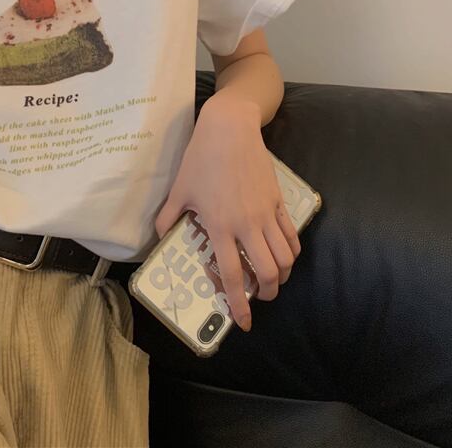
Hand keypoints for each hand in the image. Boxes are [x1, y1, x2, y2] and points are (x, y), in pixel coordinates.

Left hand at [154, 94, 300, 331]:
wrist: (229, 130)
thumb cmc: (200, 158)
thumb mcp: (179, 189)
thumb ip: (167, 216)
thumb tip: (159, 236)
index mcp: (219, 226)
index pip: (234, 275)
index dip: (239, 303)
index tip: (244, 322)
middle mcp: (246, 225)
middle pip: (268, 272)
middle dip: (269, 293)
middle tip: (263, 297)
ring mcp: (265, 213)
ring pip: (286, 257)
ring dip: (283, 275)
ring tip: (276, 279)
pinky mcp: (277, 200)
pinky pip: (291, 234)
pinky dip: (292, 251)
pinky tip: (286, 255)